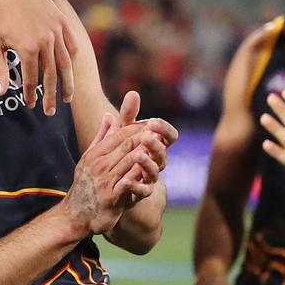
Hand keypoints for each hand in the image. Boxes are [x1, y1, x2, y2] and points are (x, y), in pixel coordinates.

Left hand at [0, 0, 76, 115]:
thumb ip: (0, 69)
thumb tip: (2, 93)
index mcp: (27, 47)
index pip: (31, 78)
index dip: (30, 94)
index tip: (30, 105)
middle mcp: (46, 41)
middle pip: (51, 75)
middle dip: (51, 96)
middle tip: (50, 112)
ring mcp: (56, 31)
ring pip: (65, 63)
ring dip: (67, 83)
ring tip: (67, 98)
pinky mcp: (62, 22)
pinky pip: (71, 45)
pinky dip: (71, 59)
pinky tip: (69, 70)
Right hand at [63, 92, 174, 234]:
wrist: (75, 216)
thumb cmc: (85, 186)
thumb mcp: (89, 159)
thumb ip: (101, 137)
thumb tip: (109, 115)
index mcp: (95, 154)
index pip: (119, 134)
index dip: (137, 127)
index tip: (152, 123)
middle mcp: (99, 164)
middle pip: (126, 144)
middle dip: (145, 136)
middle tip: (160, 130)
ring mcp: (105, 180)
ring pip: (129, 161)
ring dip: (146, 152)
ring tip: (160, 146)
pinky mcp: (111, 197)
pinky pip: (128, 183)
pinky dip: (139, 176)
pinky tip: (151, 172)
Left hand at [108, 91, 176, 207]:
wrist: (116, 182)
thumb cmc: (123, 152)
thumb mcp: (123, 132)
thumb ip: (128, 115)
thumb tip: (132, 93)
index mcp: (156, 144)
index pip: (169, 136)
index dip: (164, 129)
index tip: (153, 122)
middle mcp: (157, 161)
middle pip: (162, 152)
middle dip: (156, 144)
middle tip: (146, 136)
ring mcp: (150, 177)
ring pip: (154, 171)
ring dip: (147, 163)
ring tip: (138, 155)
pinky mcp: (141, 191)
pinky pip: (143, 190)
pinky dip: (137, 186)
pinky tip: (128, 181)